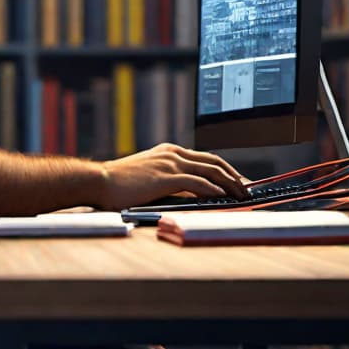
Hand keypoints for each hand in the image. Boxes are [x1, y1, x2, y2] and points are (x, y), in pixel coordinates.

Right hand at [100, 143, 248, 209]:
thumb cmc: (119, 184)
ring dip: (229, 183)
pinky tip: (222, 197)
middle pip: (213, 162)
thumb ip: (168, 180)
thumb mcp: (148, 176)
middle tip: (247, 189)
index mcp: (169, 151)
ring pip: (210, 171)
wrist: (100, 181)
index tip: (237, 180)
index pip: (205, 158)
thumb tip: (191, 194)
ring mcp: (170, 163)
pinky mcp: (166, 177)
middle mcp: (172, 153)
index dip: (225, 169)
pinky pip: (197, 183)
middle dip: (234, 175)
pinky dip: (213, 189)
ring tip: (242, 196)